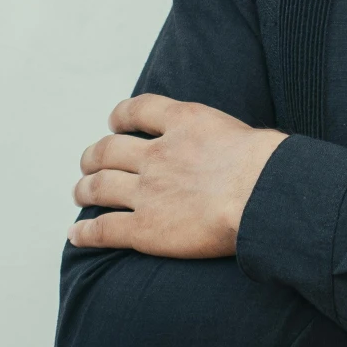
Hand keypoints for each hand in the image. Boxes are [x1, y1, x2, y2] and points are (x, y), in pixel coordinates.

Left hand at [68, 95, 284, 255]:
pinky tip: (76, 236)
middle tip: (89, 164)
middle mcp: (158, 154)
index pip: (139, 110)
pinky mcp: (145, 228)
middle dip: (94, 157)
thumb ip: (229, 143)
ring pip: (99, 187)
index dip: (121, 115)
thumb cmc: (270, 168)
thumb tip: (244, 155)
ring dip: (85, 190)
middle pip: (109, 150)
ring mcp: (147, 191)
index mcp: (184, 123)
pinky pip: (104, 229)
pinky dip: (86, 234)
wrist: (262, 195)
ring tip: (80, 193)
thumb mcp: (248, 135)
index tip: (114, 122)